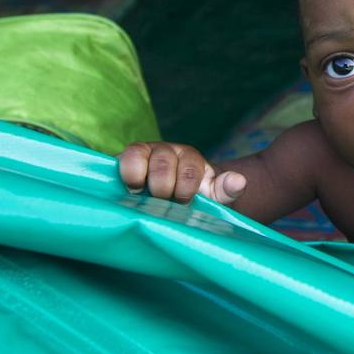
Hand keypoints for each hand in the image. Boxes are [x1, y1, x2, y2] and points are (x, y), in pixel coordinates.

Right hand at [118, 141, 246, 204]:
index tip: (184, 202)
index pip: (190, 167)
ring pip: (135, 155)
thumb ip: (227, 189)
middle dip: (163, 186)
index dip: (187, 187)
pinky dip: (117, 174)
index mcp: (190, 157)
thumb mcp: (214, 196)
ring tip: (139, 196)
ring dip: (137, 178)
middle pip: (162, 162)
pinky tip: (121, 192)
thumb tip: (239, 181)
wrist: (173, 196)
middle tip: (162, 202)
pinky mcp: (120, 162)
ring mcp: (141, 154)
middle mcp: (165, 151)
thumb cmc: (195, 197)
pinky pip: (115, 160)